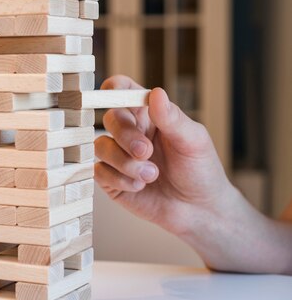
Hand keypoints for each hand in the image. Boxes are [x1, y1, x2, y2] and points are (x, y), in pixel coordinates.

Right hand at [94, 75, 234, 235]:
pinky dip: (120, 179)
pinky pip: (99, 172)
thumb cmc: (201, 171)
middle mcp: (130, 132)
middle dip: (126, 136)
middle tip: (146, 152)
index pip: (123, 91)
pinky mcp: (111, 179)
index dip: (114, 89)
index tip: (115, 96)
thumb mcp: (193, 141)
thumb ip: (172, 118)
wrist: (199, 211)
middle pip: (110, 119)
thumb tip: (156, 93)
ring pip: (101, 146)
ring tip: (151, 175)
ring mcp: (118, 155)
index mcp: (149, 114)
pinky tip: (139, 186)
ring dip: (125, 163)